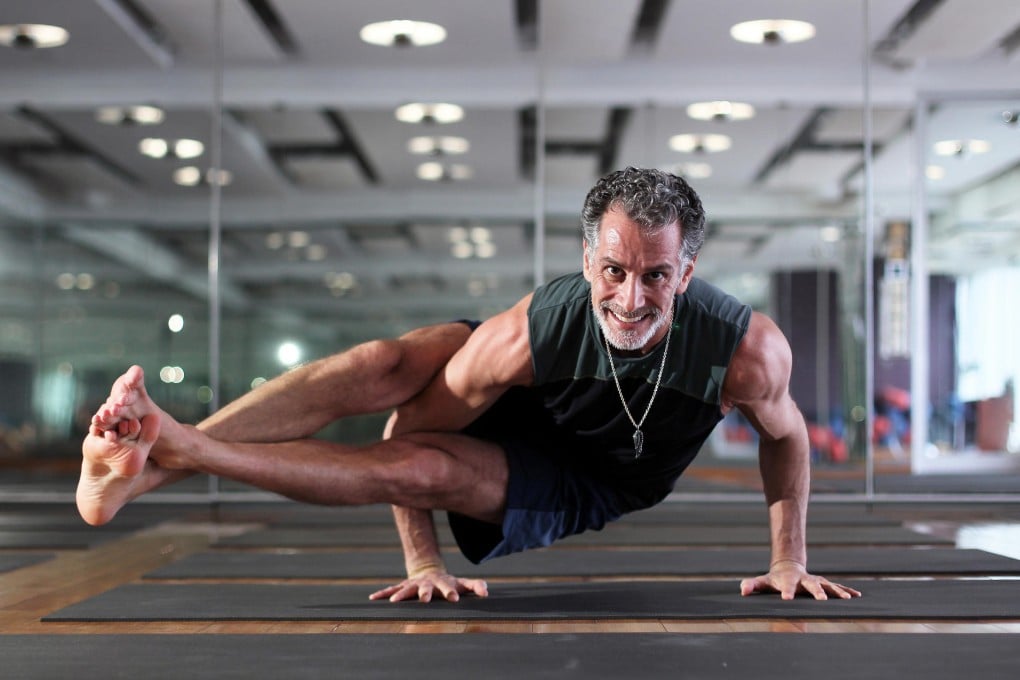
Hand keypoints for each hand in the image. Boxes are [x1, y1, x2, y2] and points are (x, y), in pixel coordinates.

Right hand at [368, 569, 488, 602]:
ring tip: (394, 601)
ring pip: (407, 589)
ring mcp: (414, 584)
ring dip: (401, 594)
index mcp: (443, 582)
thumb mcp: (463, 583)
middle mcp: (427, 583)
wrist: (429, 572)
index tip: (454, 599)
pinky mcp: (403, 586)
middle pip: (426, 588)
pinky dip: (383, 593)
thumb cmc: (449, 583)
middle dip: (425, 593)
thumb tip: (486, 591)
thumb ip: (476, 585)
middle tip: (425, 599)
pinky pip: (392, 589)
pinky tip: (373, 598)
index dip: (451, 592)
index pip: (449, 586)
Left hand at [740, 559, 861, 600]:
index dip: (786, 592)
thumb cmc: (774, 579)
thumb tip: (742, 590)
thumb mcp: (762, 582)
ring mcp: (815, 580)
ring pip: (828, 585)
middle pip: (811, 586)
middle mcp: (804, 580)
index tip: (786, 598)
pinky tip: (857, 596)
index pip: (786, 586)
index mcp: (788, 580)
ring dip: (837, 591)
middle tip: (822, 600)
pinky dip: (847, 590)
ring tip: (848, 598)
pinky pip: (837, 586)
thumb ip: (752, 585)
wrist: (787, 567)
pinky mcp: (824, 583)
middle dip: (817, 592)